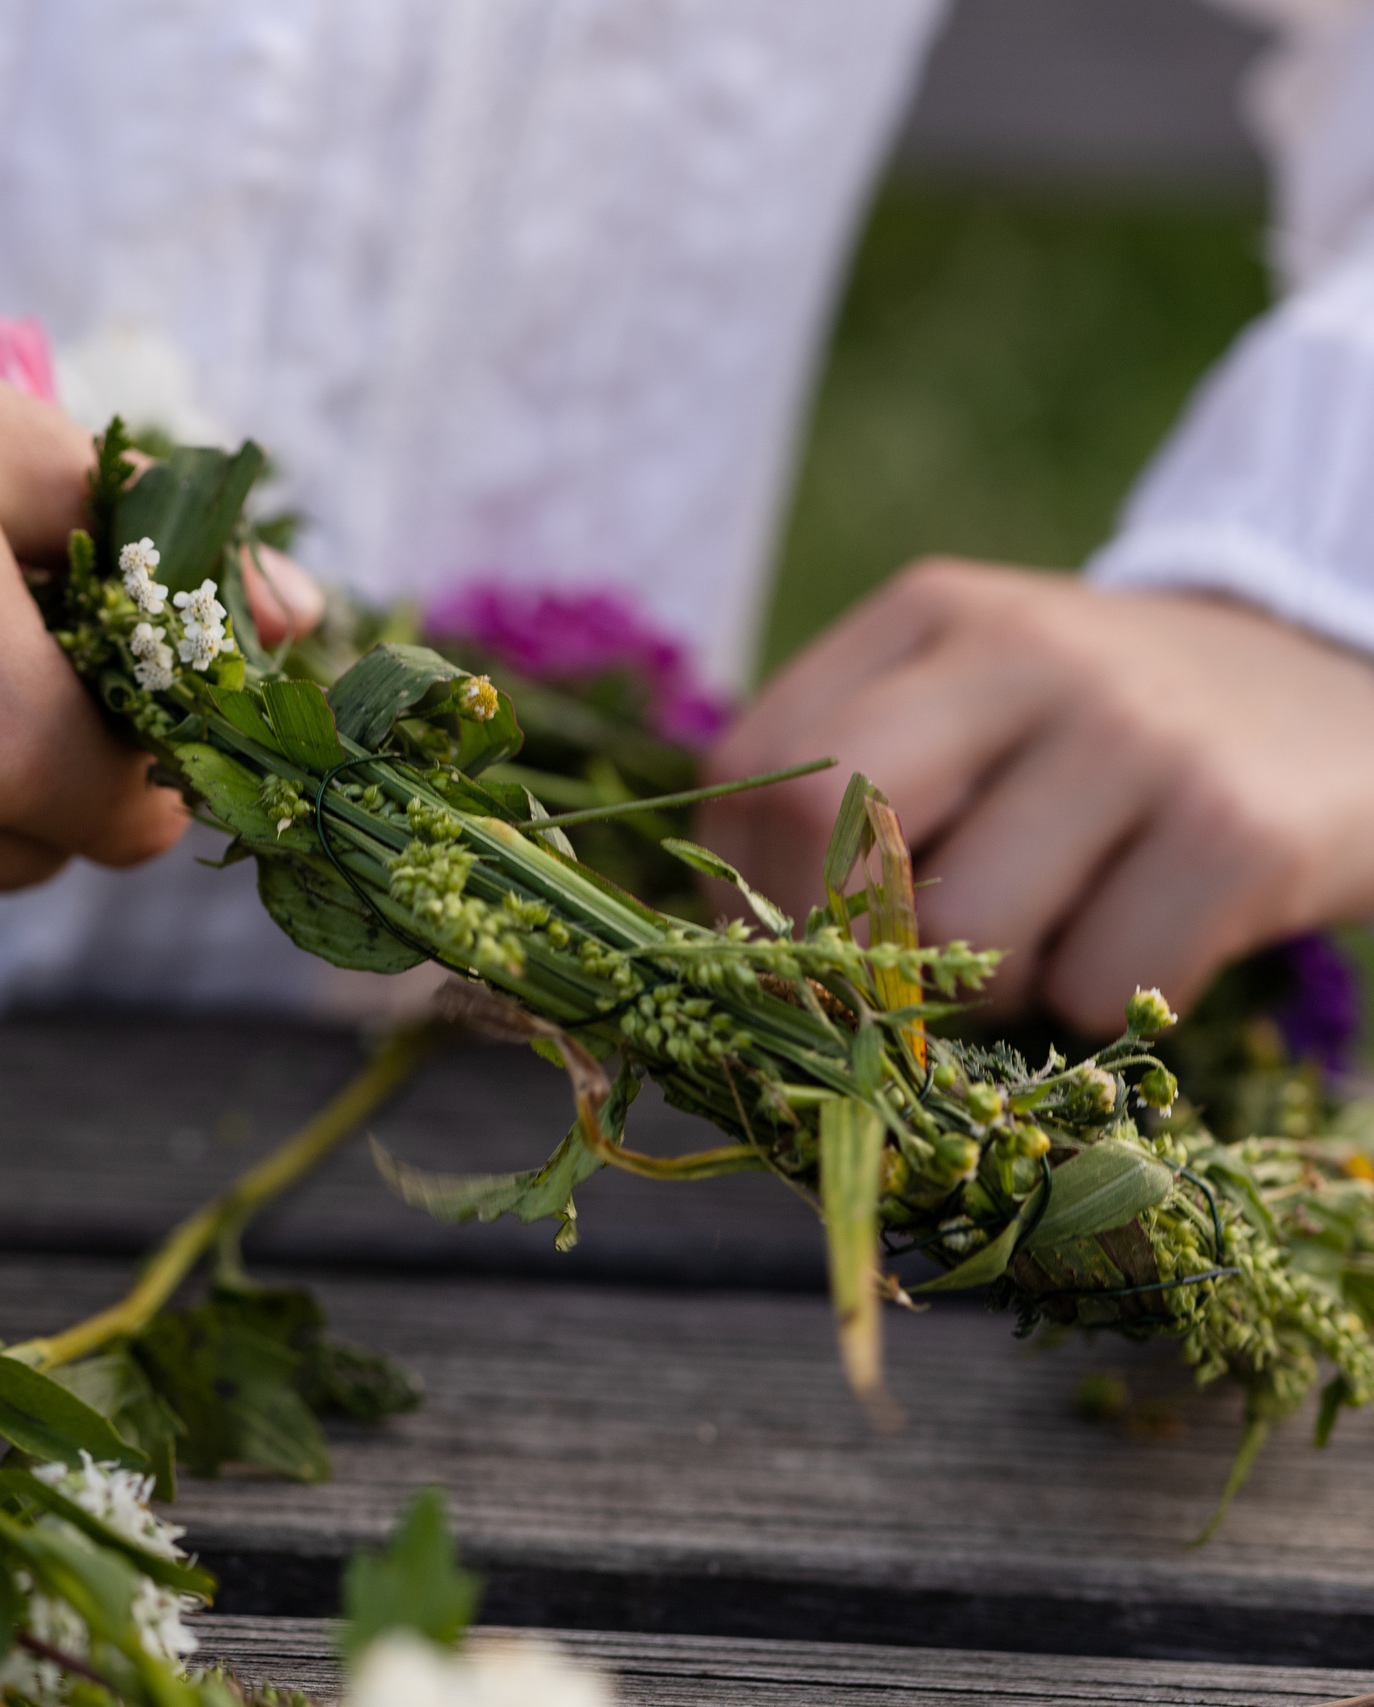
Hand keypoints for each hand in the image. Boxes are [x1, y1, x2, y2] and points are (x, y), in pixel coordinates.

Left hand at [695, 558, 1373, 1031]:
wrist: (1346, 693)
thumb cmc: (1109, 738)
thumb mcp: (974, 706)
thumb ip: (849, 787)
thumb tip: (735, 953)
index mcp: (930, 614)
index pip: (756, 770)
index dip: (753, 891)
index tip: (801, 942)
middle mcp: (1025, 650)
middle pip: (834, 836)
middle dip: (846, 946)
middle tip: (906, 976)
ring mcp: (1136, 733)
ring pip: (960, 939)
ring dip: (988, 993)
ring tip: (1052, 940)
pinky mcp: (1238, 829)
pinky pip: (1097, 985)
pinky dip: (1105, 1003)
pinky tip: (1150, 936)